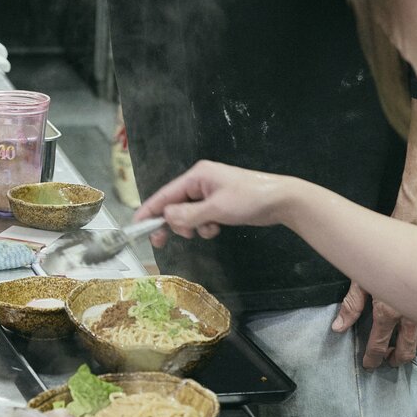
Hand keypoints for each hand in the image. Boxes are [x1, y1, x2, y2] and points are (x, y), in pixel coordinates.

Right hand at [135, 160, 294, 243]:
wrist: (281, 200)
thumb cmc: (250, 199)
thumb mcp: (216, 208)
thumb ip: (189, 215)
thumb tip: (166, 219)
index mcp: (197, 176)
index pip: (165, 194)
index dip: (149, 210)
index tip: (135, 226)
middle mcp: (200, 182)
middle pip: (175, 205)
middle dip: (175, 223)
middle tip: (165, 241)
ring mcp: (210, 193)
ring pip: (188, 214)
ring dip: (193, 226)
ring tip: (208, 229)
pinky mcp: (218, 203)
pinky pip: (201, 217)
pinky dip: (204, 226)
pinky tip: (217, 227)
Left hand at [333, 281, 416, 368]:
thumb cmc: (387, 250)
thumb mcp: (362, 276)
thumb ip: (351, 305)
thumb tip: (338, 328)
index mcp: (388, 311)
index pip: (379, 345)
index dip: (373, 358)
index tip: (369, 364)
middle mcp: (409, 316)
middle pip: (405, 351)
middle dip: (395, 360)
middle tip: (388, 361)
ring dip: (413, 349)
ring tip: (404, 350)